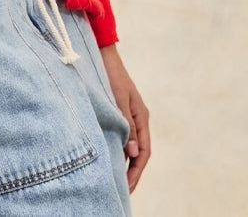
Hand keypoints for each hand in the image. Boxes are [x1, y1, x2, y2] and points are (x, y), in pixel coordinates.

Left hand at [99, 43, 149, 191]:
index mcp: (142, 117)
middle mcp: (137, 119)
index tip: (127, 188)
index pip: (143, 152)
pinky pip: (121, 138)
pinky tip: (109, 161)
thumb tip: (132, 153)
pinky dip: (117, 152)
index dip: (136, 171)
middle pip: (138, 153)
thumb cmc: (111, 76)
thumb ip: (126, 125)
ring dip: (124, 164)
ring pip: (129, 147)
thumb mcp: (119, 100)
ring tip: (114, 181)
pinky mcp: (118, 115)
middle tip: (122, 192)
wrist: (103, 55)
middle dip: (132, 173)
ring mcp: (128, 117)